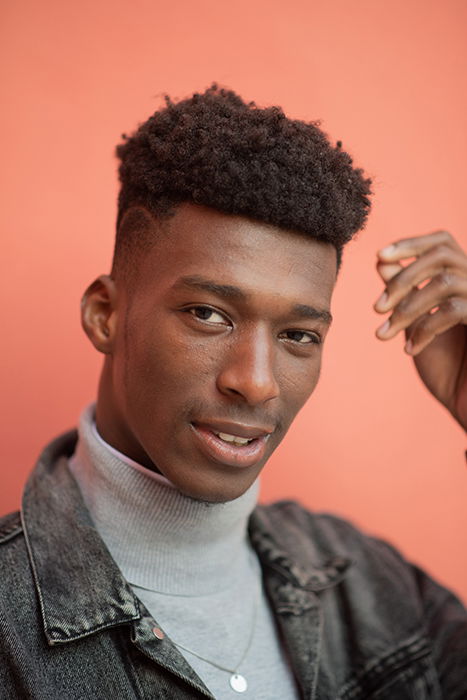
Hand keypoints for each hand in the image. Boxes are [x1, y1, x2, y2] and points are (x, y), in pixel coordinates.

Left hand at [373, 230, 466, 430]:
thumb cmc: (446, 365)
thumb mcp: (417, 323)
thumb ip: (405, 292)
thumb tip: (382, 261)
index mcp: (464, 280)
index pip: (442, 241)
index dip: (411, 243)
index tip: (379, 255)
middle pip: (442, 255)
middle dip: (403, 278)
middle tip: (377, 308)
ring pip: (445, 282)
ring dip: (407, 308)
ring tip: (385, 334)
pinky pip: (453, 310)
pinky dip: (424, 328)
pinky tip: (411, 350)